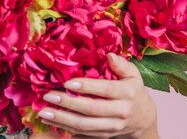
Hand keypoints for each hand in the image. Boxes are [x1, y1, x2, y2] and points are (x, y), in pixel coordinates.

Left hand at [36, 53, 158, 138]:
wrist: (142, 118)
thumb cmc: (133, 90)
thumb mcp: (133, 74)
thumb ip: (121, 64)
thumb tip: (108, 55)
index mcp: (128, 93)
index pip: (106, 89)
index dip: (87, 86)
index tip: (68, 82)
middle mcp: (121, 111)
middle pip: (92, 109)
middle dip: (68, 103)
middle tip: (49, 96)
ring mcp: (113, 126)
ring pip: (85, 125)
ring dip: (62, 119)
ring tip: (44, 112)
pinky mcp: (104, 135)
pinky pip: (83, 133)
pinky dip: (66, 128)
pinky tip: (51, 121)